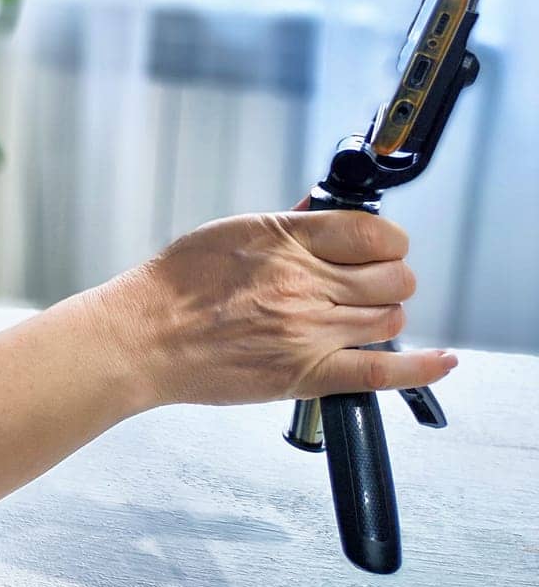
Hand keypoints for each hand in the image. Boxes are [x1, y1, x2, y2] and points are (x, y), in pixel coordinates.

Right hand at [101, 206, 458, 409]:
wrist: (145, 337)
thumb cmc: (174, 287)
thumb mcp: (228, 233)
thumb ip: (284, 225)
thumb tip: (324, 213)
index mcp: (284, 241)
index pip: (373, 231)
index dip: (387, 238)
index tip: (380, 245)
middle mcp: (303, 283)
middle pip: (393, 276)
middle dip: (389, 276)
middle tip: (369, 281)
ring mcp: (309, 330)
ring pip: (390, 317)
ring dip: (383, 312)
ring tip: (357, 315)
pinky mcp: (308, 373)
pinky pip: (382, 370)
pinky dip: (421, 367)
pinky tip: (440, 360)